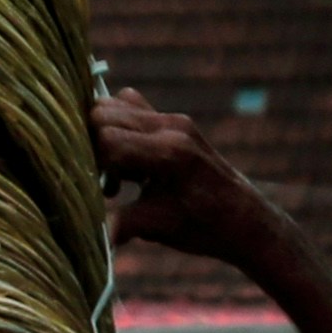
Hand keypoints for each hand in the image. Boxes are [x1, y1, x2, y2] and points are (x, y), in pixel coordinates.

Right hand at [93, 90, 277, 266]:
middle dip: (92, 142)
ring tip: (117, 172)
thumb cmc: (204, 228)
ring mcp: (175, 121)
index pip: (106, 137)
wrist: (244, 219)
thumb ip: (120, 222)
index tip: (95, 185)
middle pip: (104, 112)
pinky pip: (134, 107)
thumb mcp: (158, 229)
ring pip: (116, 103)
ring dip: (105, 133)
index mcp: (167, 154)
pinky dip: (121, 128)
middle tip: (103, 177)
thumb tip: (87, 227)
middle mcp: (170, 128)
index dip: (90, 159)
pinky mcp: (177, 122)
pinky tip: (130, 164)